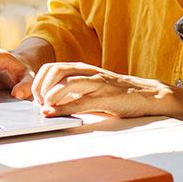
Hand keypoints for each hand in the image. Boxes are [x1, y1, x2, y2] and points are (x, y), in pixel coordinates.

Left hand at [30, 62, 171, 117]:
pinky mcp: (106, 97)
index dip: (37, 82)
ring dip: (49, 95)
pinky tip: (54, 113)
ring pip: (65, 82)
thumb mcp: (91, 90)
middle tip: (39, 102)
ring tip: (46, 106)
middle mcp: (88, 72)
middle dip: (40, 87)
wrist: (148, 95)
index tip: (34, 97)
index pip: (51, 68)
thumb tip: (49, 104)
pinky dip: (63, 108)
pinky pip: (80, 102)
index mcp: (83, 69)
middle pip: (54, 70)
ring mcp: (97, 84)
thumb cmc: (118, 93)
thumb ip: (72, 94)